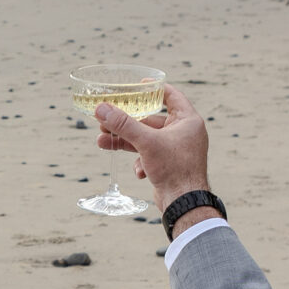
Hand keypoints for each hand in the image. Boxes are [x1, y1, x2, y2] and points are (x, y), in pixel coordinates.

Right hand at [93, 83, 210, 213]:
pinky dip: (140, 161)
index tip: (137, 85)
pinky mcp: (168, 165)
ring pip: (145, 140)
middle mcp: (183, 133)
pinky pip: (149, 156)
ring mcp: (176, 150)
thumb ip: (123, 124)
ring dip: (125, 142)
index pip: (170, 96)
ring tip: (102, 142)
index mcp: (187, 120)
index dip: (153, 88)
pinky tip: (139, 171)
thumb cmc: (175, 169)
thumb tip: (101, 109)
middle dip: (126, 123)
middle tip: (106, 119)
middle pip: (150, 120)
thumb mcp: (146, 142)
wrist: (184, 203)